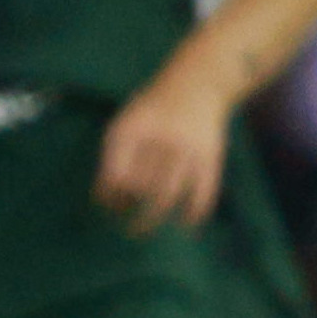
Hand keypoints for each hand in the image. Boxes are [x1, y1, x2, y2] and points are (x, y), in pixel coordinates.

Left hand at [97, 64, 234, 232]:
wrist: (197, 85)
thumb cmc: (152, 110)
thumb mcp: (125, 123)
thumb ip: (114, 157)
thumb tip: (105, 200)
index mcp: (132, 131)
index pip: (114, 174)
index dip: (107, 196)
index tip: (106, 207)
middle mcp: (160, 140)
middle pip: (139, 188)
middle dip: (128, 210)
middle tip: (123, 224)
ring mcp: (188, 150)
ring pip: (166, 196)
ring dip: (152, 220)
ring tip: (142, 231)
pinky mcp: (211, 158)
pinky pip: (202, 194)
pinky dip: (192, 214)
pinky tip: (183, 223)